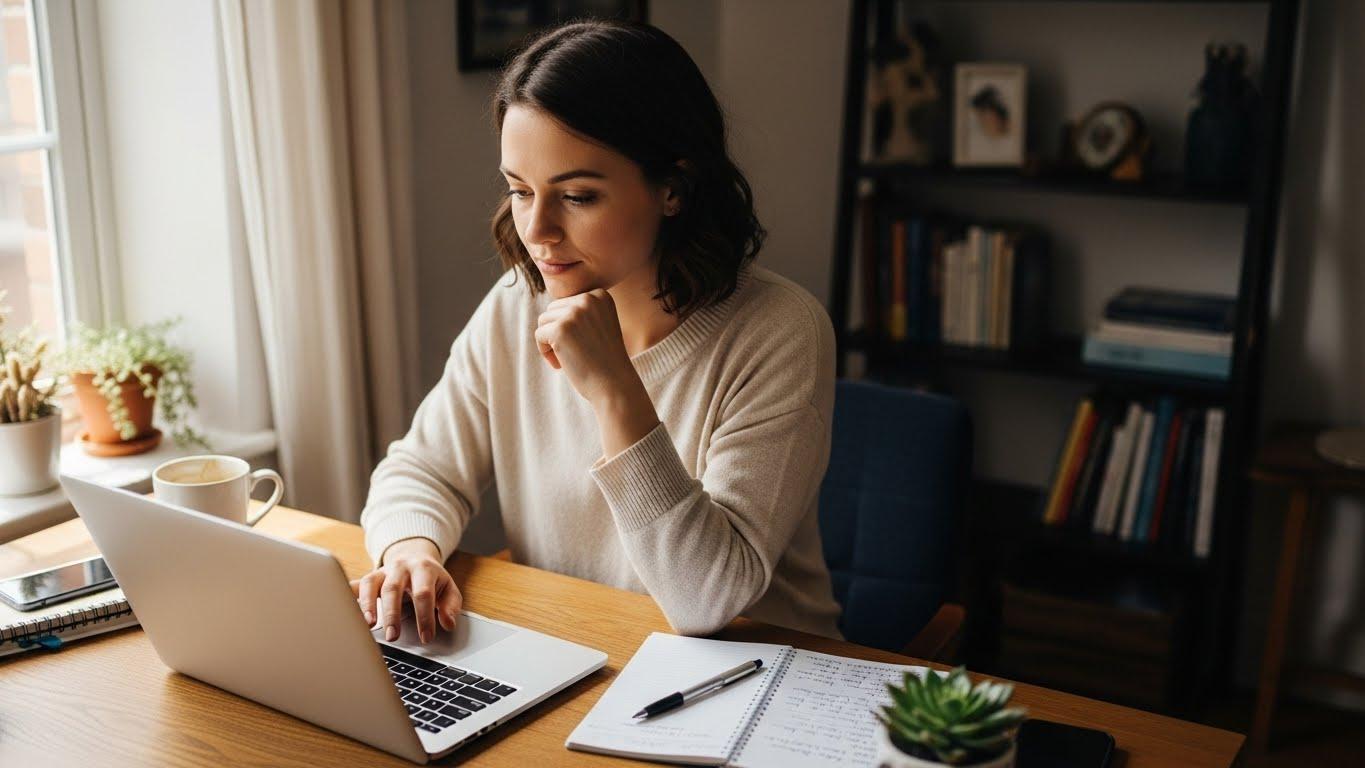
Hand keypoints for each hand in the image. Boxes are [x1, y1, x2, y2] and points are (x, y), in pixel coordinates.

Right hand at [350, 537, 461, 643]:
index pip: (423, 593)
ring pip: (371, 584)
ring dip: (367, 605)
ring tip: (368, 625)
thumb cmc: (432, 579)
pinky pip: (355, 585)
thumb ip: (451, 606)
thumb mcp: (448, 589)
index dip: (424, 616)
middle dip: (392, 614)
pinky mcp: (369, 578)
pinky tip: (343, 611)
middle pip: (393, 588)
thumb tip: (448, 623)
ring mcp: (382, 571)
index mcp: (423, 569)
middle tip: (393, 637)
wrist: (415, 557)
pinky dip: (347, 596)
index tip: (426, 637)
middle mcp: (400, 567)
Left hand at [534, 289, 638, 406]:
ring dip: (550, 341)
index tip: (582, 342)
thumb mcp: (599, 325)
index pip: (567, 303)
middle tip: (573, 353)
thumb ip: (582, 311)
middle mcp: (588, 299)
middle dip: (557, 331)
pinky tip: (561, 364)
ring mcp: (574, 313)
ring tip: (567, 358)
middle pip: (553, 309)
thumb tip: (553, 304)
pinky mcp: (560, 329)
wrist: (615, 385)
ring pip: (544, 320)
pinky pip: (539, 334)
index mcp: (600, 296)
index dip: (569, 325)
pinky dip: (545, 351)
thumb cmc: (605, 360)